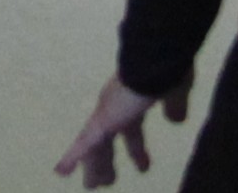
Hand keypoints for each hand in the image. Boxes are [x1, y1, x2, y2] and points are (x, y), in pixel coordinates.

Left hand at [56, 70, 191, 184]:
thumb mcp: (176, 90)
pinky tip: (61, 171)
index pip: (132, 130)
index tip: (143, 166)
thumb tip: (176, 120)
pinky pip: (84, 144)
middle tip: (109, 181)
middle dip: (109, 161)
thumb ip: (174, 105)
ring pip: (95, 147)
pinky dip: (72, 158)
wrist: (154, 57)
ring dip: (95, 167)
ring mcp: (107, 112)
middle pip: (108, 140)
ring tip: (91, 186)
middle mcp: (116, 106)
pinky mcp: (103, 120)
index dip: (136, 149)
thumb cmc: (166, 69)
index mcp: (133, 100)